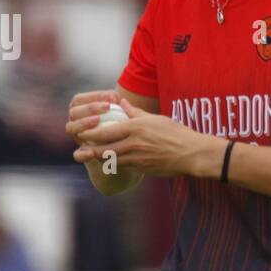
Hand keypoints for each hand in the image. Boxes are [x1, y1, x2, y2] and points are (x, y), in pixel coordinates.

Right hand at [64, 89, 124, 149]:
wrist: (120, 152)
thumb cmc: (121, 128)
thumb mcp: (122, 117)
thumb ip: (121, 108)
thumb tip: (122, 100)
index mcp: (81, 110)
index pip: (79, 99)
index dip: (93, 96)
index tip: (112, 96)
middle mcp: (75, 123)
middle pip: (74, 112)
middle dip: (90, 107)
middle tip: (108, 106)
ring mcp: (77, 138)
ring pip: (71, 128)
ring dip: (83, 123)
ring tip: (97, 120)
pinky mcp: (82, 155)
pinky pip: (77, 155)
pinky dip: (82, 153)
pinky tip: (92, 152)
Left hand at [76, 97, 226, 177]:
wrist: (191, 153)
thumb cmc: (176, 133)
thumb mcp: (155, 119)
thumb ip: (135, 112)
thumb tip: (121, 102)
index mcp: (136, 128)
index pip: (106, 131)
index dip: (92, 134)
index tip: (83, 133)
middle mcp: (134, 143)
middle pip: (104, 149)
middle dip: (90, 150)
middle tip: (80, 150)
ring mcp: (138, 158)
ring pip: (111, 160)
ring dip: (99, 160)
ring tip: (90, 158)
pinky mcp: (142, 168)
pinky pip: (124, 167)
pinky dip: (115, 165)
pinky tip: (110, 163)